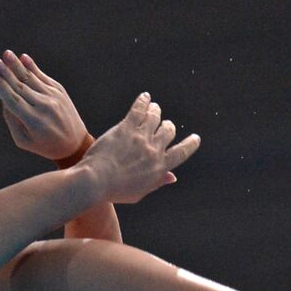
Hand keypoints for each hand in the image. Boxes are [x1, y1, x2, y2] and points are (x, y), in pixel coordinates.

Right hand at [0, 50, 89, 160]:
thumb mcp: (24, 140)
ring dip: (18, 65)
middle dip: (7, 73)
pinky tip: (24, 58)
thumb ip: (12, 120)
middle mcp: (45, 107)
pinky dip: (33, 67)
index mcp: (34, 121)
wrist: (74, 143)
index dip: (2, 87)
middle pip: (21, 87)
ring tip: (6, 54)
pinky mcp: (59, 91)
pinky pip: (43, 77)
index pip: (14, 100)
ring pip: (32, 78)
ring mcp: (54, 97)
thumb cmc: (44, 145)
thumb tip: (3, 98)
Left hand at [80, 93, 200, 204]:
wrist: (96, 182)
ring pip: (155, 117)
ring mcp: (141, 138)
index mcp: (159, 168)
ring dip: (156, 111)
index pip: (181, 153)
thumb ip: (156, 182)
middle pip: (168, 131)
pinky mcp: (126, 128)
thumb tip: (172, 177)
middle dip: (167, 126)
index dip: (190, 144)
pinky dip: (143, 101)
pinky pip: (139, 109)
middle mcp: (154, 151)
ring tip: (153, 108)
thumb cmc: (114, 191)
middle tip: (163, 124)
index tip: (195, 138)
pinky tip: (145, 97)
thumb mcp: (139, 193)